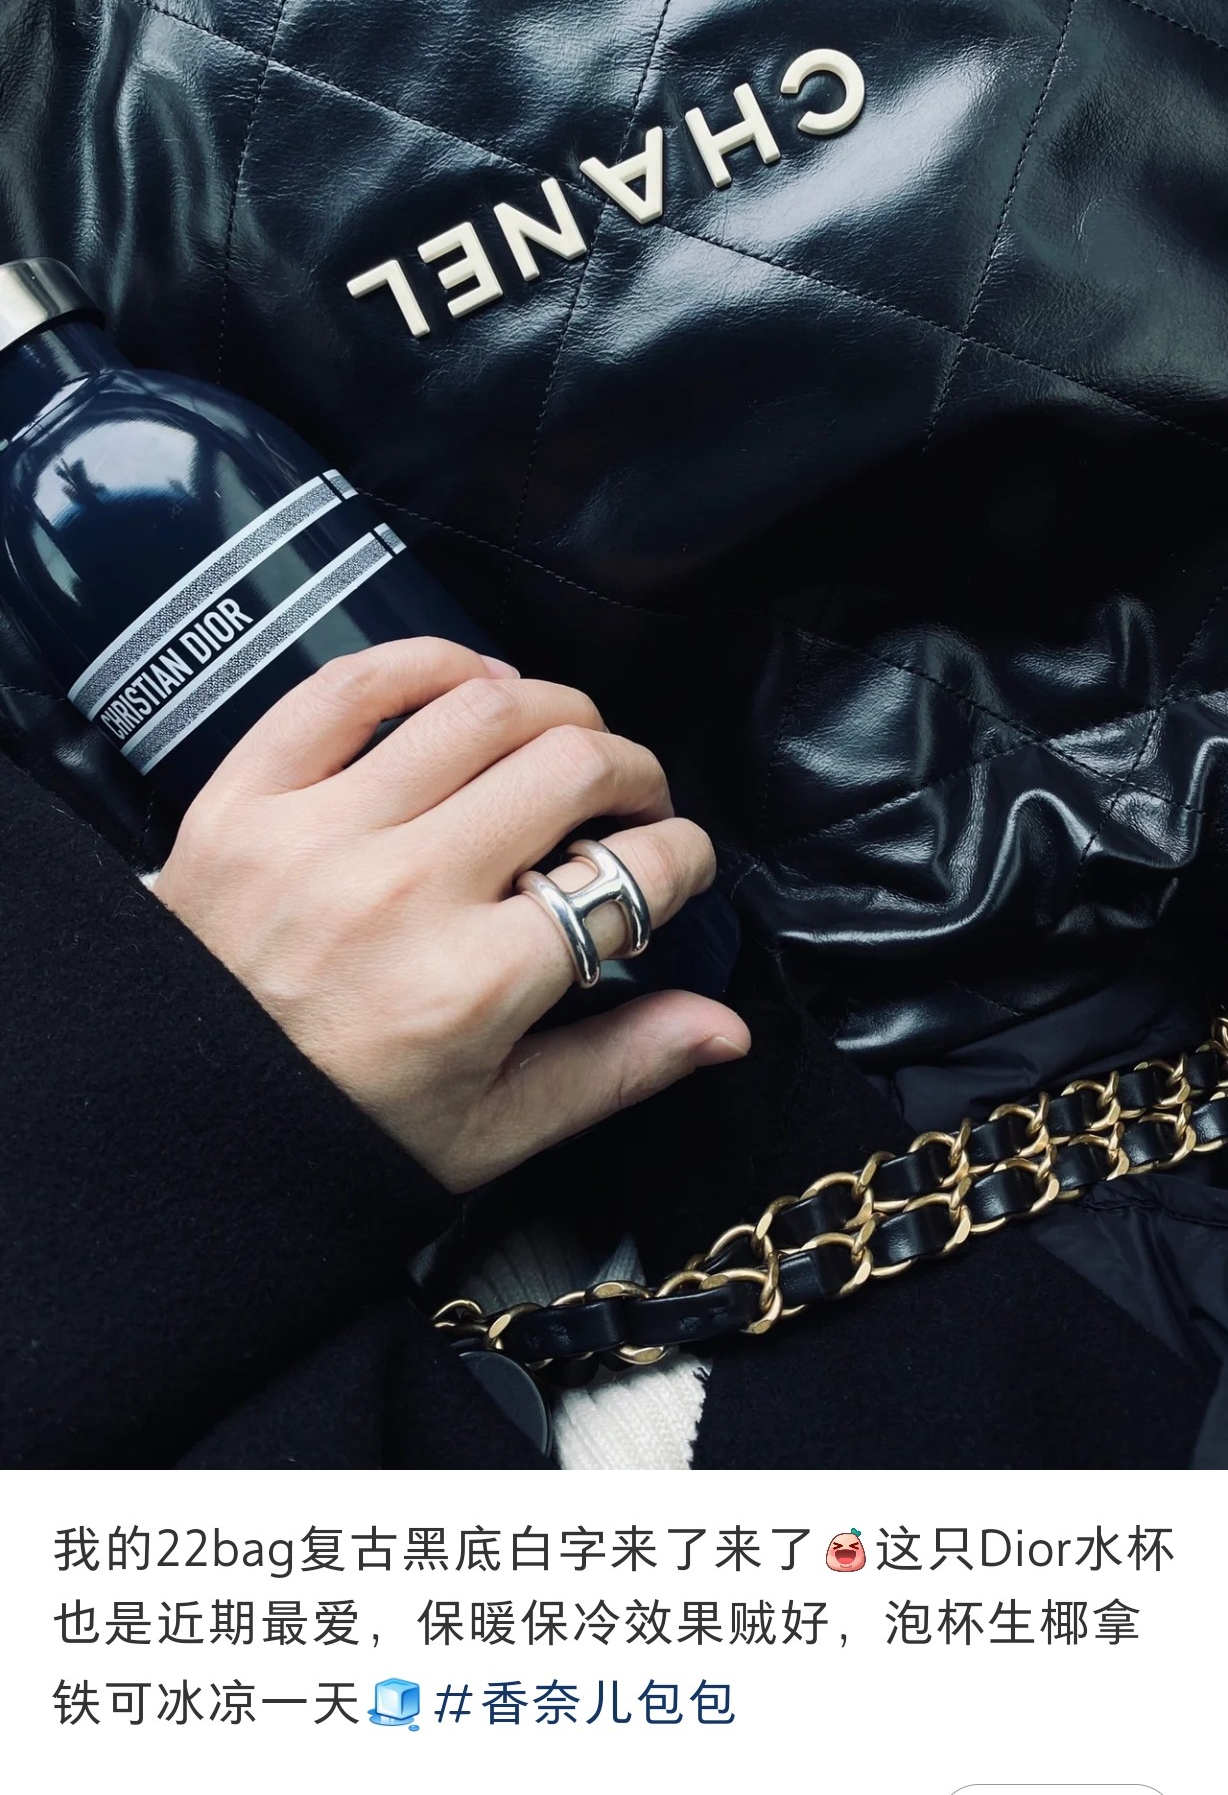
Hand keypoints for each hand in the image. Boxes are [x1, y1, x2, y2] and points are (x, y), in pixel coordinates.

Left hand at [152, 638, 749, 1190]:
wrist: (176, 1123)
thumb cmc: (341, 1129)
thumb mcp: (492, 1130)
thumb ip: (618, 1068)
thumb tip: (726, 1026)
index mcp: (473, 984)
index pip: (630, 876)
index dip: (683, 859)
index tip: (678, 864)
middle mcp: (403, 893)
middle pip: (569, 766)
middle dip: (633, 773)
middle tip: (632, 802)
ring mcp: (319, 833)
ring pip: (479, 709)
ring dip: (550, 709)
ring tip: (562, 741)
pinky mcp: (247, 796)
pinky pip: (349, 685)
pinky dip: (425, 664)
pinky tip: (468, 685)